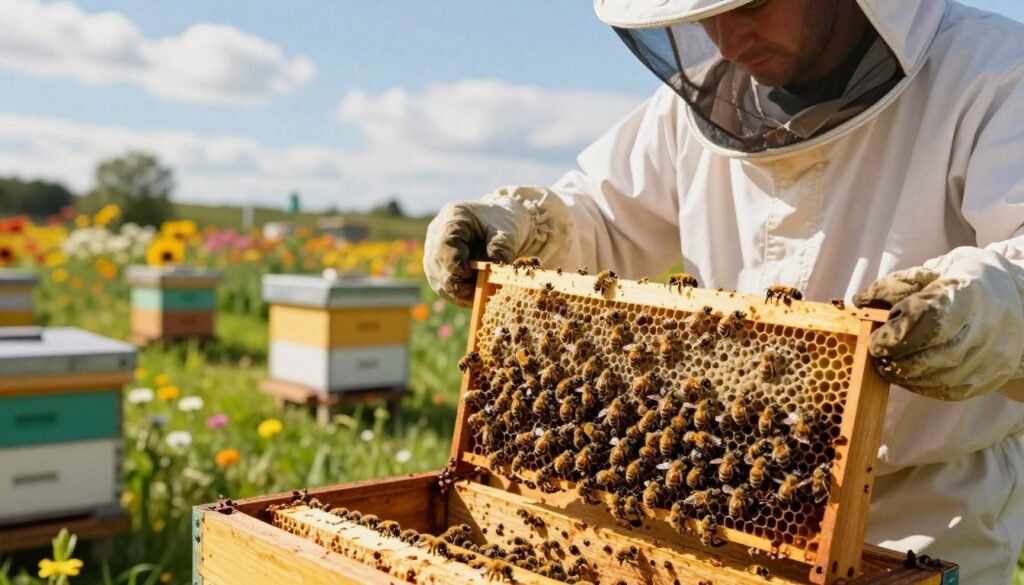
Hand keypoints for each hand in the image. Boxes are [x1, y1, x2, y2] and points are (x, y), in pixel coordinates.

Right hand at [423, 186, 571, 306]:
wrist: (502, 228)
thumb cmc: (504, 224)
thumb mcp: (508, 231)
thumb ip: (502, 247)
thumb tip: (496, 270)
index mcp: (452, 218)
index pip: (445, 245)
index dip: (455, 263)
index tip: (470, 274)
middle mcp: (436, 237)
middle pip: (439, 267)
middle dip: (461, 283)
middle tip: (483, 289)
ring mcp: (435, 256)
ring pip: (441, 283)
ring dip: (463, 293)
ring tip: (485, 293)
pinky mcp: (440, 273)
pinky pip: (446, 291)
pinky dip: (463, 297)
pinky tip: (480, 296)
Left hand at [853, 247, 1023, 400]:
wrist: (1015, 302)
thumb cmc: (964, 283)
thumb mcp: (934, 272)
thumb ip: (896, 285)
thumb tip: (859, 301)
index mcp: (969, 292)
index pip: (930, 319)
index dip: (897, 334)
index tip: (876, 340)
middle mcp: (987, 326)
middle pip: (938, 353)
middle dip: (899, 359)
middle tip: (878, 357)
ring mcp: (993, 355)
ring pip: (944, 376)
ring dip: (908, 376)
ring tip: (888, 367)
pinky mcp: (991, 376)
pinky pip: (953, 390)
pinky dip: (925, 387)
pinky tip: (910, 377)